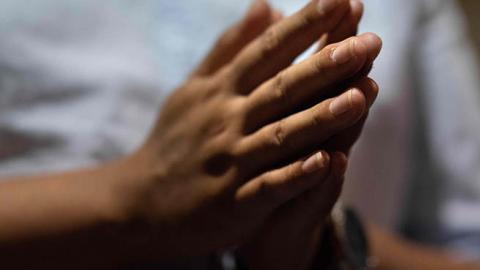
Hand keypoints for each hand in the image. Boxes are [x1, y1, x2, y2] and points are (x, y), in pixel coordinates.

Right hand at [114, 0, 375, 260]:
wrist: (137, 201)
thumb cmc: (173, 141)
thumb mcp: (194, 89)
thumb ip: (229, 49)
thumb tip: (265, 6)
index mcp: (220, 91)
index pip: (266, 51)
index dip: (304, 25)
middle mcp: (226, 121)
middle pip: (281, 88)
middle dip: (327, 64)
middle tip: (370, 42)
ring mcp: (230, 162)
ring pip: (281, 134)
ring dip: (321, 116)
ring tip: (362, 96)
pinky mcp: (232, 201)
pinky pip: (269, 186)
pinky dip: (297, 175)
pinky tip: (327, 162)